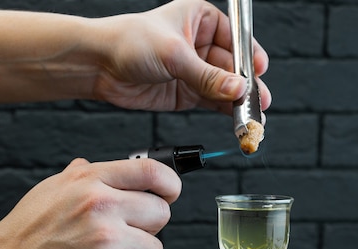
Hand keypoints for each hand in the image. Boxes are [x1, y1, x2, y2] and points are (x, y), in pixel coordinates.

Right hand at [0, 158, 181, 248]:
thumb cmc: (26, 233)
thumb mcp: (50, 189)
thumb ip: (79, 176)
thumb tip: (89, 164)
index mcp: (91, 180)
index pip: (153, 171)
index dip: (170, 185)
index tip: (169, 195)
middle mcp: (102, 204)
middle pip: (161, 213)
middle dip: (147, 230)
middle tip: (121, 238)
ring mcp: (106, 237)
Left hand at [91, 0, 270, 113]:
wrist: (98, 65)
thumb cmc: (129, 41)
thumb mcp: (174, 54)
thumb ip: (207, 76)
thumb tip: (238, 88)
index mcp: (201, 19)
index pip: (236, 38)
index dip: (249, 56)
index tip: (259, 72)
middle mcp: (201, 44)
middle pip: (233, 67)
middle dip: (246, 85)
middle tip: (258, 102)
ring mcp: (195, 70)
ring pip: (225, 87)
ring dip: (238, 102)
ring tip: (251, 116)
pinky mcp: (186, 93)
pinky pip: (212, 102)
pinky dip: (224, 111)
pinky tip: (235, 119)